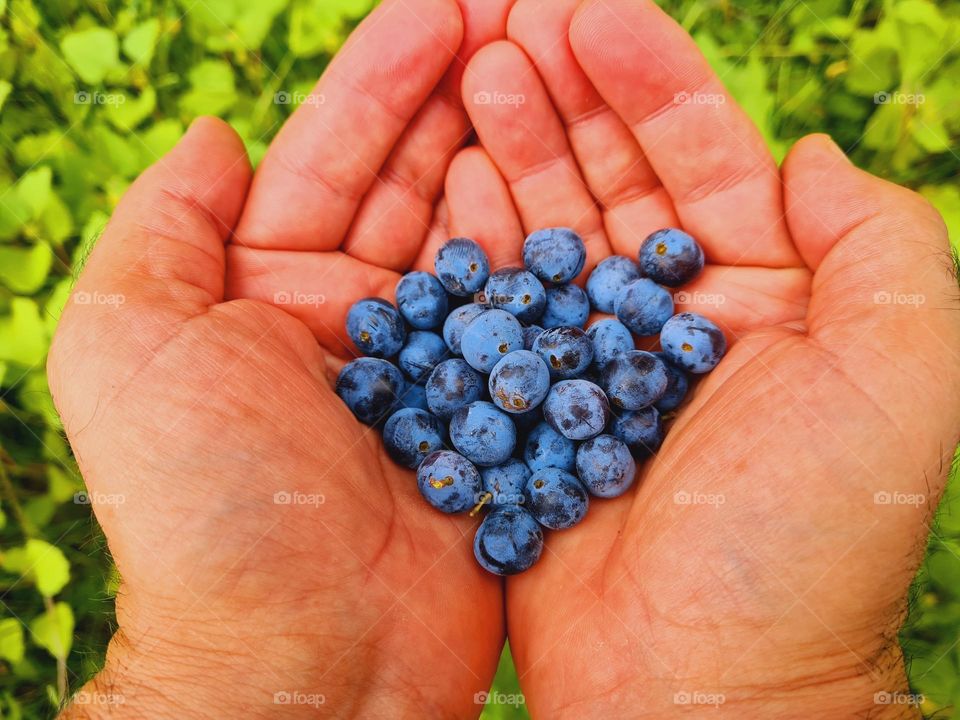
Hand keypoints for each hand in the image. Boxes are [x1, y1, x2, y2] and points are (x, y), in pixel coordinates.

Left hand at [50, 1, 517, 716]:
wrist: (301, 658)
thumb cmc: (208, 504)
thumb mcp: (127, 345)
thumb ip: (161, 226)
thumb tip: (215, 132)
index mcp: (269, 291)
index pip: (336, 157)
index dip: (387, 77)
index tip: (447, 8)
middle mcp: (356, 320)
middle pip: (419, 183)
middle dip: (467, 96)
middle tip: (527, 18)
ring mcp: (436, 368)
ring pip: (485, 237)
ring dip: (521, 156)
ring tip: (566, 76)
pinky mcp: (499, 418)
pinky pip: (535, 320)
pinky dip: (561, 257)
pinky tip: (591, 194)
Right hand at [458, 0, 959, 716]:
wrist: (702, 688)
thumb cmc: (806, 544)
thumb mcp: (904, 380)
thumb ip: (882, 247)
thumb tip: (809, 153)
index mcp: (765, 300)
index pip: (703, 159)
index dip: (650, 79)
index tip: (589, 13)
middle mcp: (674, 321)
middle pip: (612, 180)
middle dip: (562, 97)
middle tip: (503, 24)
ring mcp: (591, 365)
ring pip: (547, 231)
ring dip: (509, 150)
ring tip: (467, 74)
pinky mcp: (527, 412)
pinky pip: (495, 311)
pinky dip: (470, 244)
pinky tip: (443, 182)